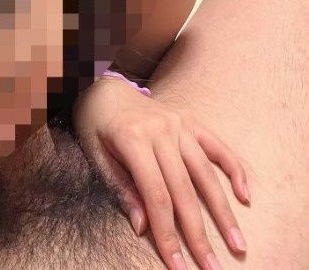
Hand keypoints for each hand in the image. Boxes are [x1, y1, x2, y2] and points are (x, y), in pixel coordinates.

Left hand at [73, 76, 248, 269]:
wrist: (106, 90)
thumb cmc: (96, 126)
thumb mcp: (96, 155)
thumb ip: (121, 189)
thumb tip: (143, 228)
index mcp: (133, 139)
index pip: (156, 196)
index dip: (167, 234)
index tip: (178, 266)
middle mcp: (161, 130)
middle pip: (184, 191)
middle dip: (199, 235)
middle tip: (212, 268)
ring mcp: (179, 124)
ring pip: (206, 174)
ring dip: (223, 212)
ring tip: (237, 244)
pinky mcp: (190, 121)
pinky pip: (217, 146)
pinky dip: (233, 169)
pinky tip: (245, 196)